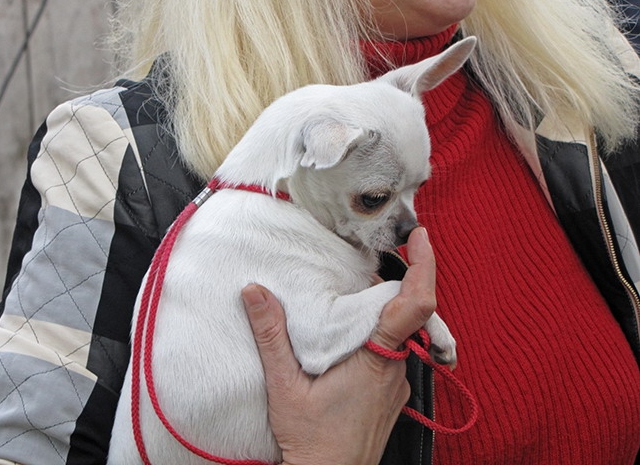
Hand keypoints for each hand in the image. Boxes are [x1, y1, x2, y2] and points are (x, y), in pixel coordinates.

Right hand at [241, 227, 436, 464]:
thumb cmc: (311, 441)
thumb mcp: (284, 387)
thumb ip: (271, 336)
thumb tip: (255, 293)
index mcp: (375, 357)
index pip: (415, 305)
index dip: (424, 266)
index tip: (419, 237)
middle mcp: (395, 368)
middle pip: (409, 312)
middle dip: (396, 281)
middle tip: (375, 259)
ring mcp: (398, 383)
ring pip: (401, 334)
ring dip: (383, 312)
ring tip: (355, 298)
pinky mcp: (393, 394)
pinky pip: (394, 354)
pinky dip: (379, 337)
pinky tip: (352, 341)